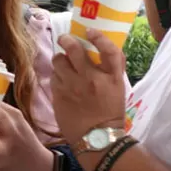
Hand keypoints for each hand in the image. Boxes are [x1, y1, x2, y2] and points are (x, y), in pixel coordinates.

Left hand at [51, 30, 126, 147]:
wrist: (96, 138)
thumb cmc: (109, 112)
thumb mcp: (117, 89)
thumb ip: (110, 69)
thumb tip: (99, 47)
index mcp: (111, 78)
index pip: (109, 50)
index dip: (99, 37)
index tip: (90, 31)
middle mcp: (91, 79)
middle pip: (74, 50)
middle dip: (67, 40)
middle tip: (65, 39)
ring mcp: (72, 87)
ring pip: (58, 62)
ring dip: (60, 60)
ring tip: (63, 64)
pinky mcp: (58, 95)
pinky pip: (53, 77)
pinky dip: (56, 76)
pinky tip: (62, 81)